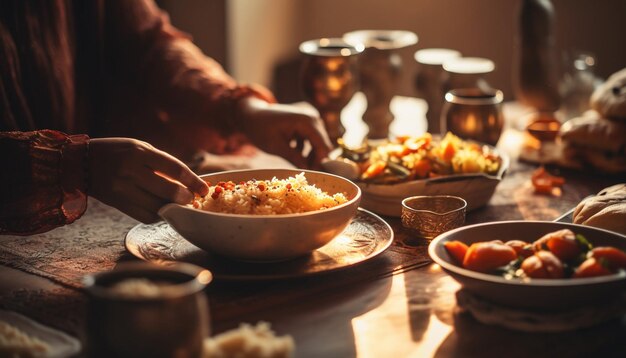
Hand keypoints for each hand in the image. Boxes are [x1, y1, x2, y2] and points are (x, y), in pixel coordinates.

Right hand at [88, 138, 208, 222]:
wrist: (79, 163)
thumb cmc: (116, 152)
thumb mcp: (139, 148)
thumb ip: (161, 163)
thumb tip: (188, 182)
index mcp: (139, 152)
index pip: (175, 168)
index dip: (193, 181)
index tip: (204, 189)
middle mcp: (130, 171)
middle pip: (168, 191)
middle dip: (185, 198)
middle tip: (191, 199)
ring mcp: (122, 189)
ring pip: (158, 206)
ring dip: (173, 208)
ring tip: (178, 204)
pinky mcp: (117, 204)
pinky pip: (145, 216)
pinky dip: (158, 215)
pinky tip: (162, 210)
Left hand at [237, 97, 332, 168]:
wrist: (252, 116)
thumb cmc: (260, 130)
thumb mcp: (276, 146)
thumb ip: (294, 158)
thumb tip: (309, 170)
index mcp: (305, 121)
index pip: (321, 144)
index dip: (320, 161)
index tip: (315, 175)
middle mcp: (311, 117)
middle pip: (322, 143)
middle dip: (317, 159)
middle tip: (308, 173)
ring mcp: (310, 118)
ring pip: (318, 142)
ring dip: (312, 155)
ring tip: (302, 166)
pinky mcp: (306, 122)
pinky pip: (312, 139)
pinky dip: (307, 149)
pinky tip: (296, 155)